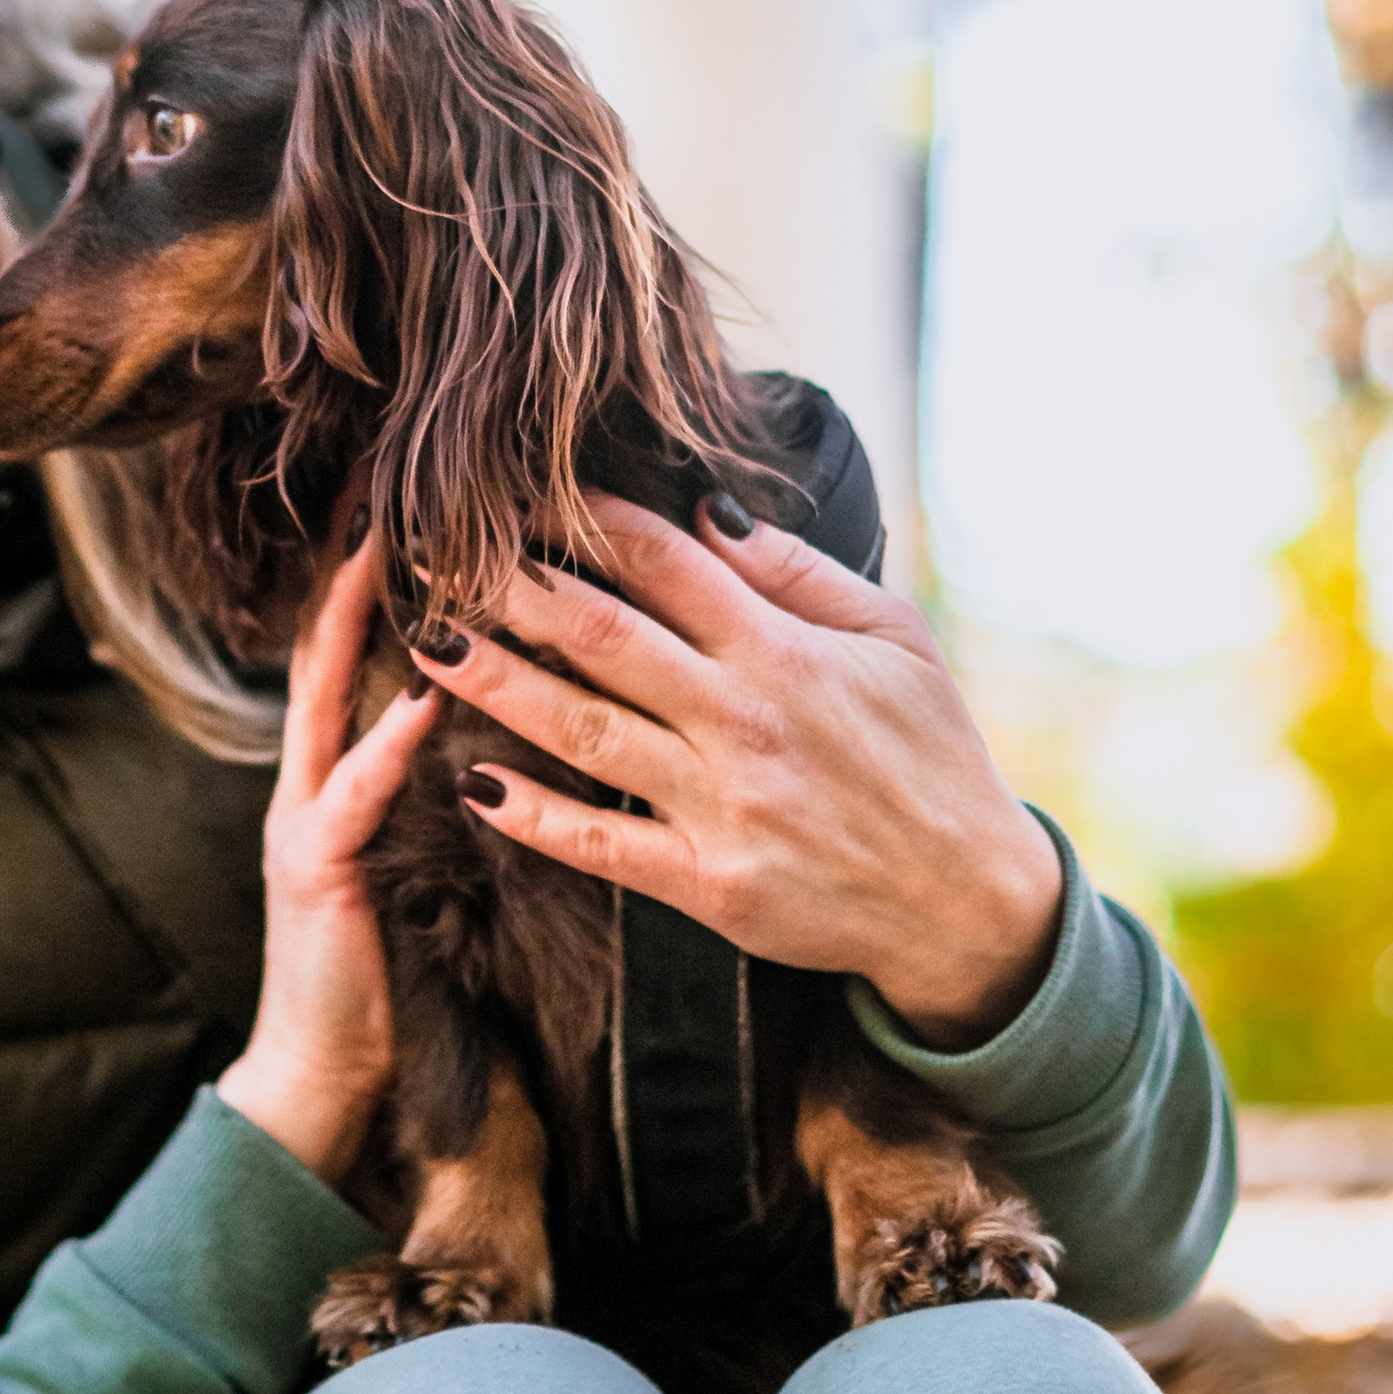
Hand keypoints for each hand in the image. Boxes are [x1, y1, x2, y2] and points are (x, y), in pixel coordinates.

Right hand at [217, 528, 442, 1185]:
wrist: (320, 1073)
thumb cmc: (380, 966)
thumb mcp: (404, 853)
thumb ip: (424, 782)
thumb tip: (479, 712)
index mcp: (336, 767)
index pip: (350, 643)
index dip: (372, 564)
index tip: (405, 489)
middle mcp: (309, 775)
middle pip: (325, 641)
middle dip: (351, 557)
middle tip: (383, 474)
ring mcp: (302, 816)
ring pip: (326, 695)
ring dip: (360, 620)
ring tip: (398, 547)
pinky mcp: (313, 870)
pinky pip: (353, 793)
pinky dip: (386, 741)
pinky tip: (421, 697)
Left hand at [412, 495, 1061, 1048]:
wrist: (966, 902)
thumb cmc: (931, 753)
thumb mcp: (896, 640)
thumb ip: (800, 572)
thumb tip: (708, 505)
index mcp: (785, 651)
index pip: (662, 561)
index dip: (582, 519)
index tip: (513, 491)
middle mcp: (743, 721)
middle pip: (600, 633)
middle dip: (508, 585)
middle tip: (434, 550)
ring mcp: (721, 806)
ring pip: (581, 729)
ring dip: (494, 683)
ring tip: (425, 641)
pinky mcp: (707, 886)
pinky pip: (601, 845)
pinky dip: (534, 815)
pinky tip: (473, 783)